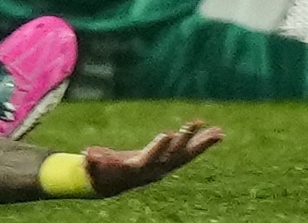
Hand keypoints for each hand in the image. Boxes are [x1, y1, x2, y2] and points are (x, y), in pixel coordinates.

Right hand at [77, 120, 222, 193]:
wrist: (115, 183)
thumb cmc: (102, 172)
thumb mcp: (94, 167)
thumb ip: (93, 161)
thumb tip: (87, 155)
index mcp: (138, 168)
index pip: (151, 157)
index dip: (159, 146)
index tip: (168, 133)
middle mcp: (157, 169)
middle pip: (174, 155)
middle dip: (184, 140)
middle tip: (194, 125)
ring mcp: (167, 165)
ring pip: (188, 154)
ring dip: (203, 143)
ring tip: (220, 133)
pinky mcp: (171, 161)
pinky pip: (189, 152)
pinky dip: (202, 142)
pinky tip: (216, 133)